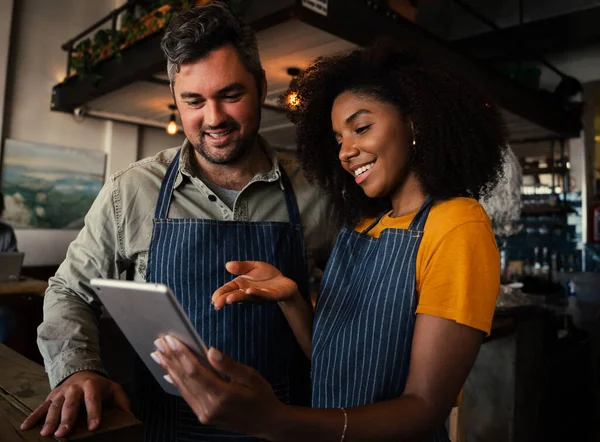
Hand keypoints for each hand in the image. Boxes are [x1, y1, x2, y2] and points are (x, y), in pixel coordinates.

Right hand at [20, 370, 130, 437]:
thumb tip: (131, 417)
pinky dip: (33, 417)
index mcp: (92, 385)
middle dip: (67, 419)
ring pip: (55, 406)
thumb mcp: (114, 389)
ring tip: (46, 434)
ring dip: (49, 420)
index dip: (94, 412)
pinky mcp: (51, 396)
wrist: (81, 370)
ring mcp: (61, 392)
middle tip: (63, 434)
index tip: (94, 426)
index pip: (94, 399)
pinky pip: (41, 407)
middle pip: (71, 404)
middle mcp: (75, 388)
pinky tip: (26, 427)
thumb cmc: (100, 386)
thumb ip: (122, 402)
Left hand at [153, 335, 284, 437]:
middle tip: (159, 342)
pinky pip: (187, 397)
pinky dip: (176, 383)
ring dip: (170, 369)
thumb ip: (229, 365)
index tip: (171, 340)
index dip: (181, 354)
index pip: (195, 371)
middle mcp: (209, 407)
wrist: (267, 423)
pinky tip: (168, 373)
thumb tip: (210, 351)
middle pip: (185, 379)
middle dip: (171, 359)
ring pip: (183, 388)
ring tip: (158, 354)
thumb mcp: (251, 377)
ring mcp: (205, 414)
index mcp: (222, 395)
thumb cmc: (261, 397)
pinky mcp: (204, 416)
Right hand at [212, 261, 298, 309]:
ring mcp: (259, 295)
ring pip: (247, 297)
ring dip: (238, 298)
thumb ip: (241, 266)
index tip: (214, 298)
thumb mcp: (253, 267)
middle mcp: (248, 292)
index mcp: (241, 285)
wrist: (285, 283)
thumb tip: (228, 265)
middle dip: (225, 299)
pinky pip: (263, 294)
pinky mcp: (272, 295)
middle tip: (217, 304)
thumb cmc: (267, 276)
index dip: (220, 294)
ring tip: (229, 299)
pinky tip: (249, 291)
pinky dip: (256, 293)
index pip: (228, 290)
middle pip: (235, 296)